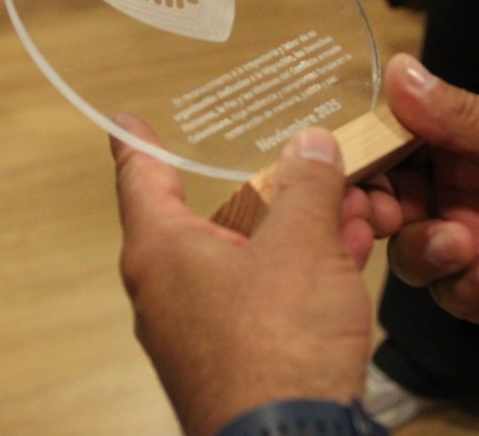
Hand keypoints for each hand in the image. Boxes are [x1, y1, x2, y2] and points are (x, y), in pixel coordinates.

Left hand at [112, 115, 371, 435]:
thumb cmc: (278, 344)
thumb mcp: (303, 246)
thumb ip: (307, 187)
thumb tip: (311, 144)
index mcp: (161, 250)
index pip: (139, 177)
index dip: (136, 143)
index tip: (125, 122)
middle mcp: (168, 287)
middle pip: (214, 216)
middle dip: (272, 188)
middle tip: (307, 162)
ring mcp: (199, 328)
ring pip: (249, 256)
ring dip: (300, 229)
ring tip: (353, 205)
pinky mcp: (233, 358)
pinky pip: (262, 297)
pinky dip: (300, 271)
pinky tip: (350, 252)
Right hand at [370, 54, 478, 343]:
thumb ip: (460, 113)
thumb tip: (399, 69)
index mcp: (466, 146)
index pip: (396, 148)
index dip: (367, 159)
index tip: (345, 170)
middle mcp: (462, 195)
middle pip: (388, 206)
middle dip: (377, 212)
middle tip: (383, 217)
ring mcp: (474, 245)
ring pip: (410, 255)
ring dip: (427, 250)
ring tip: (465, 244)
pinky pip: (451, 295)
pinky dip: (468, 284)